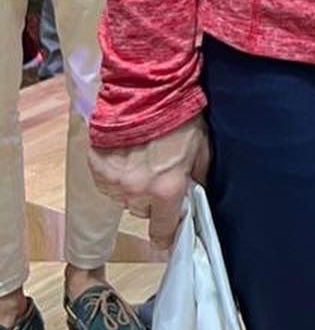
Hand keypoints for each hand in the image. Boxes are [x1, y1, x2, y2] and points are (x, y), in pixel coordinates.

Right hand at [89, 116, 210, 249]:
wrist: (148, 91)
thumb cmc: (180, 117)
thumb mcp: (202, 150)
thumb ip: (198, 178)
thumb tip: (195, 195)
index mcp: (167, 190)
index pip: (163, 229)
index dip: (166, 235)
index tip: (166, 238)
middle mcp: (137, 190)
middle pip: (142, 210)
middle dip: (151, 200)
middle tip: (158, 177)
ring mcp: (114, 180)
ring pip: (123, 197)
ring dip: (132, 187)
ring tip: (141, 162)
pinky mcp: (97, 166)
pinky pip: (107, 183)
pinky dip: (115, 175)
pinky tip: (126, 156)